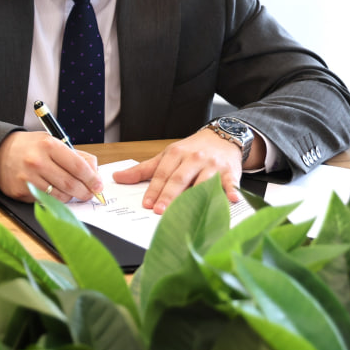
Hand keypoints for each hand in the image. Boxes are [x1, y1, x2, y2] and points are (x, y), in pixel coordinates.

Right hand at [0, 129, 101, 202]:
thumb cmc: (30, 147)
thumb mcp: (52, 141)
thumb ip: (75, 155)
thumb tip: (95, 174)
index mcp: (48, 145)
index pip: (79, 167)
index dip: (93, 179)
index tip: (98, 185)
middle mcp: (37, 161)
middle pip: (72, 185)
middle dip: (86, 192)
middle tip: (90, 193)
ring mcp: (27, 178)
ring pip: (60, 196)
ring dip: (70, 197)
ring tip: (70, 191)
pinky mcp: (20, 191)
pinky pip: (45, 200)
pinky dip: (53, 199)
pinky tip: (52, 190)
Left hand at [111, 128, 250, 212]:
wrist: (222, 137)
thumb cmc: (191, 150)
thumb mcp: (167, 156)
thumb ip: (143, 169)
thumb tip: (117, 177)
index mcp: (176, 154)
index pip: (162, 174)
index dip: (154, 189)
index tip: (147, 204)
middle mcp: (194, 158)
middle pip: (179, 179)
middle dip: (169, 196)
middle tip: (160, 211)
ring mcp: (212, 165)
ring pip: (202, 182)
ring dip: (195, 197)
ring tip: (188, 212)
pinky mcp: (230, 172)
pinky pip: (230, 182)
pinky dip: (232, 190)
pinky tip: (232, 199)